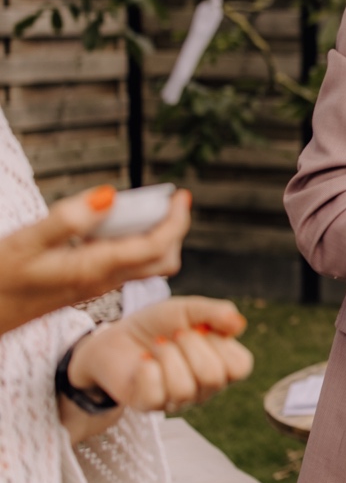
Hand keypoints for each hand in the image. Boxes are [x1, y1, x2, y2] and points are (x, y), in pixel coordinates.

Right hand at [0, 186, 191, 335]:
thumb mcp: (26, 243)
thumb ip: (68, 219)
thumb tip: (109, 195)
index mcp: (95, 270)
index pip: (156, 247)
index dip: (176, 221)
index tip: (182, 196)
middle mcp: (102, 282)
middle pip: (162, 261)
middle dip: (174, 231)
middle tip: (169, 201)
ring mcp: (95, 287)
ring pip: (145, 267)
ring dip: (156, 237)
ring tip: (145, 208)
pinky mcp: (84, 287)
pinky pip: (124, 266)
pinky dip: (133, 244)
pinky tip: (113, 226)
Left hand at [63, 296, 253, 441]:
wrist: (117, 334)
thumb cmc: (158, 323)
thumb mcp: (189, 309)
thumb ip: (216, 312)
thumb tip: (239, 324)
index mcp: (221, 364)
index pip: (240, 367)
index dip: (222, 344)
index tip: (201, 327)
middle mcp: (204, 387)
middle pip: (213, 377)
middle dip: (190, 346)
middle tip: (173, 333)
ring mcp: (177, 400)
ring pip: (185, 389)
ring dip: (167, 356)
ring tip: (156, 346)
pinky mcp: (148, 405)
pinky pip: (156, 396)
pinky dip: (147, 370)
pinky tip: (143, 361)